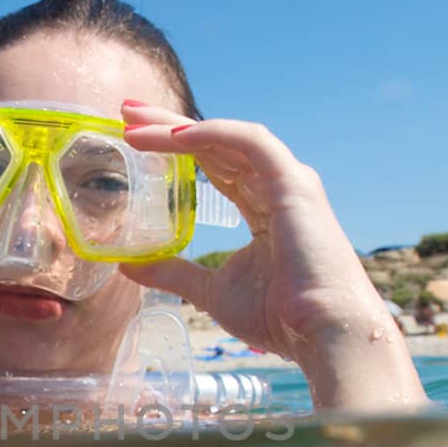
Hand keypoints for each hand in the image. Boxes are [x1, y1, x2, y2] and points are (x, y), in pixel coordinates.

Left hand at [117, 102, 421, 408]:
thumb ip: (173, 272)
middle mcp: (276, 186)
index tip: (134, 136)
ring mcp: (288, 182)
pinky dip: (214, 134)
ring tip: (136, 123)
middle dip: (169, 125)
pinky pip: (251, 143)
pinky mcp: (295, 185)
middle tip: (126, 112)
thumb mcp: (210, 291)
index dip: (174, 147)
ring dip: (180, 128)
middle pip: (215, 144)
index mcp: (262, 206)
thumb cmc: (277, 316)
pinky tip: (176, 135)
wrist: (321, 333)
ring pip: (227, 139)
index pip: (212, 164)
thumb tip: (130, 265)